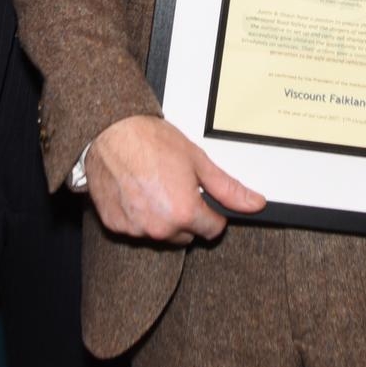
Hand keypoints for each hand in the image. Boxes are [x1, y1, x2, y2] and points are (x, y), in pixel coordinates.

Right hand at [85, 115, 263, 244]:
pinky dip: (138, 215)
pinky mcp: (115, 226)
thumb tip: (255, 204)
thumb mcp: (198, 161)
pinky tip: (135, 192)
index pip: (212, 230)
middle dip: (185, 216)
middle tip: (175, 186)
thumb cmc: (150, 141)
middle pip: (186, 235)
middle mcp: (160, 228)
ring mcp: (135, 229)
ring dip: (161, 218)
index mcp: (184, 213)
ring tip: (153, 186)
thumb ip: (228, 189)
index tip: (202, 198)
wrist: (111, 131)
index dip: (212, 212)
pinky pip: (136, 229)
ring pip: (160, 234)